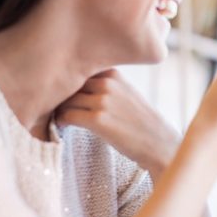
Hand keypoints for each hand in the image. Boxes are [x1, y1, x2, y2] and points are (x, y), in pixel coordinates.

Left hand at [56, 69, 179, 177]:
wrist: (160, 144)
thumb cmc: (142, 123)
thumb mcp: (128, 94)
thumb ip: (107, 85)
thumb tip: (75, 87)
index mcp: (114, 74)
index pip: (78, 71)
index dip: (68, 83)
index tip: (62, 92)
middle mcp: (108, 84)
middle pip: (69, 84)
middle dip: (60, 96)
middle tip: (56, 108)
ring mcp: (103, 101)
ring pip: (65, 100)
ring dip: (58, 110)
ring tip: (59, 119)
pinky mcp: (98, 120)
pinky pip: (66, 116)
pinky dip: (61, 122)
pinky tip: (63, 128)